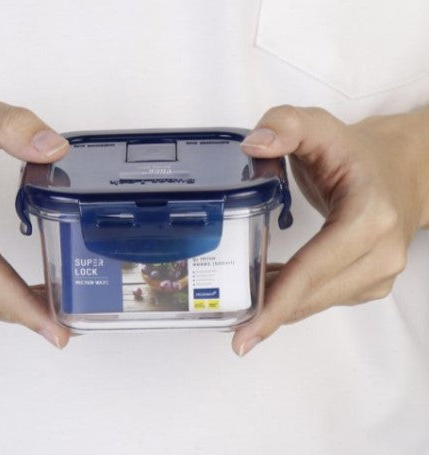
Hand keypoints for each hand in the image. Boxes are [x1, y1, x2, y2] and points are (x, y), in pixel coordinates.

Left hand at [233, 105, 428, 355]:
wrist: (402, 167)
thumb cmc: (354, 151)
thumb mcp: (319, 125)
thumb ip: (285, 125)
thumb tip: (252, 146)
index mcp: (369, 218)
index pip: (313, 271)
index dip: (275, 305)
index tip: (244, 336)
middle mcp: (381, 254)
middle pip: (313, 296)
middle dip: (270, 316)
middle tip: (230, 329)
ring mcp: (381, 273)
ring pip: (318, 303)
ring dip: (280, 308)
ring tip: (242, 310)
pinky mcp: (373, 282)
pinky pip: (325, 298)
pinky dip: (295, 300)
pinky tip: (269, 292)